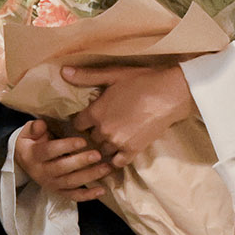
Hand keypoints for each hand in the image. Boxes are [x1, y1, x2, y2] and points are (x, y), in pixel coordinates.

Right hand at [12, 117, 120, 202]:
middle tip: (98, 155)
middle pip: (63, 168)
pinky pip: (74, 196)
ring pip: (71, 183)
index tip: (83, 141)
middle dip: (81, 162)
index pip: (50, 151)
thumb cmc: (31, 143)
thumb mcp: (28, 132)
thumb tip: (41, 124)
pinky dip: (88, 195)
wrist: (24, 161)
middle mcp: (42, 173)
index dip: (66, 146)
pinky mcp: (59, 192)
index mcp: (34, 156)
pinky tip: (102, 190)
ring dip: (90, 176)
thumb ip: (34, 128)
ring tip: (106, 168)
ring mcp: (51, 184)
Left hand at [62, 62, 198, 161]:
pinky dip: (117, 158)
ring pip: (102, 150)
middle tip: (104, 123)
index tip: (89, 116)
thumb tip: (63, 72)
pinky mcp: (133, 150)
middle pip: (90, 137)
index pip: (78, 123)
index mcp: (96, 113)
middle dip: (95, 131)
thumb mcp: (113, 74)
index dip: (83, 119)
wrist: (170, 95)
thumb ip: (87, 76)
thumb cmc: (142, 81)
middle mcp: (104, 131)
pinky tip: (120, 151)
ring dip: (105, 144)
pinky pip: (118, 162)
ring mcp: (119, 143)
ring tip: (113, 135)